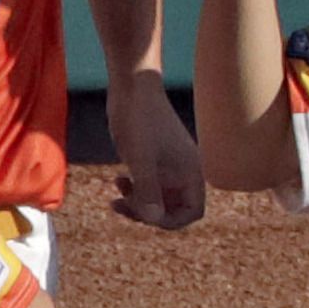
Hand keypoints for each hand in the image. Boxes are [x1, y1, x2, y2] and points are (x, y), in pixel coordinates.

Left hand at [103, 69, 205, 232]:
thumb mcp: (141, 157)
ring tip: (116, 198)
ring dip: (137, 204)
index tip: (147, 216)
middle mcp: (181, 172)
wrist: (131, 87)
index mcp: (190, 172)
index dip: (171, 221)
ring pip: (155, 200)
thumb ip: (148, 189)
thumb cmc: (140, 118)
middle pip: (171, 209)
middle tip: (123, 206)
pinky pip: (145, 187)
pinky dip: (132, 191)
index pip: (192, 211)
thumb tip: (153, 219)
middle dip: (147, 214)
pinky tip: (118, 181)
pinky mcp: (149, 160)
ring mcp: (165, 167)